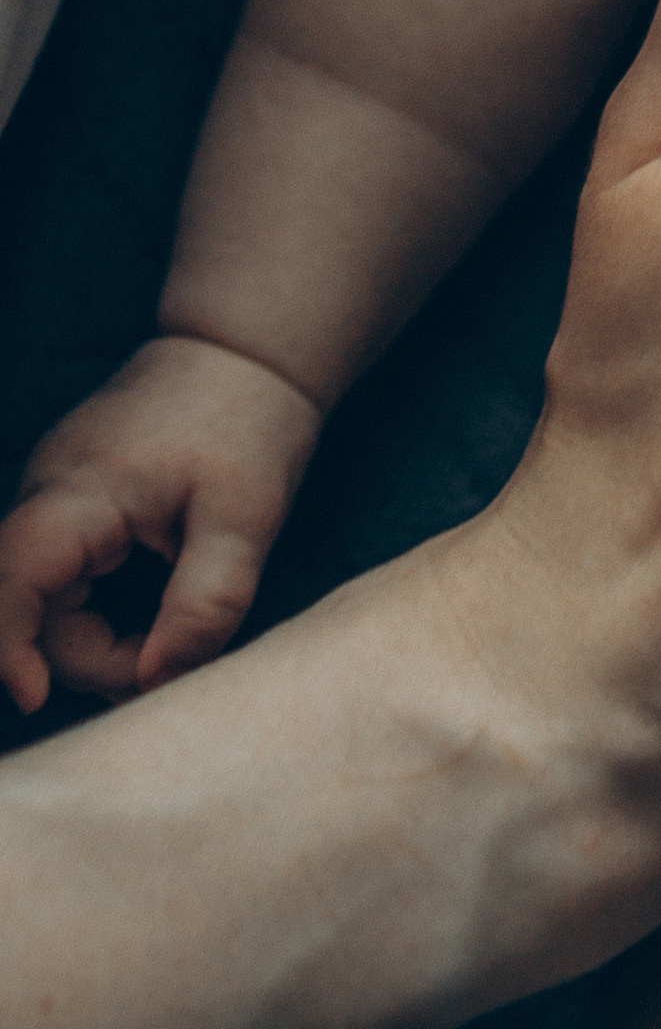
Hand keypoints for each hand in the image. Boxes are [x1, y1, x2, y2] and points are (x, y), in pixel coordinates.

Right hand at [0, 334, 318, 710]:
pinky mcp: (73, 496)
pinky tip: (143, 621)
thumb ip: (204, 605)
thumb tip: (151, 682)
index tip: (37, 697)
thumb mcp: (245, 519)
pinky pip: (60, 571)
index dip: (9, 646)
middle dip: (82, 655)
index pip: (13, 578)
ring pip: (42, 592)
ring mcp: (56, 488)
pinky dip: (90, 608)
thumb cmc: (250, 422)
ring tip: (160, 647)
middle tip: (158, 671)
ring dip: (87, 636)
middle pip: (26, 600)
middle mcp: (50, 486)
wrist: (249, 348)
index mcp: (83, 488)